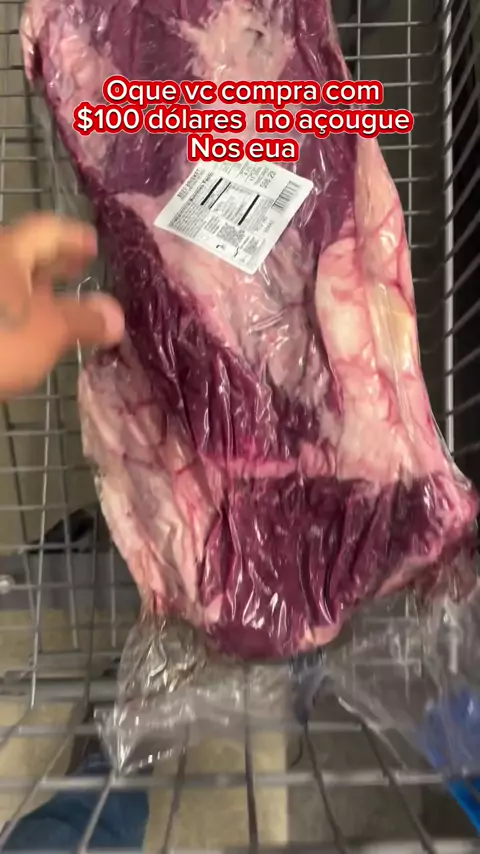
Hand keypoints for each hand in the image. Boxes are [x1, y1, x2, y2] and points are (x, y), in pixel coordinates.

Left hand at [0, 212, 123, 397]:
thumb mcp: (48, 331)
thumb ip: (84, 319)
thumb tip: (116, 315)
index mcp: (8, 252)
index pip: (47, 230)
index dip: (74, 236)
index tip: (94, 244)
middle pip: (24, 254)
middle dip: (55, 264)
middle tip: (81, 268)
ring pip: (9, 283)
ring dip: (37, 293)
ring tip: (62, 305)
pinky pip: (1, 309)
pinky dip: (20, 314)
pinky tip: (32, 333)